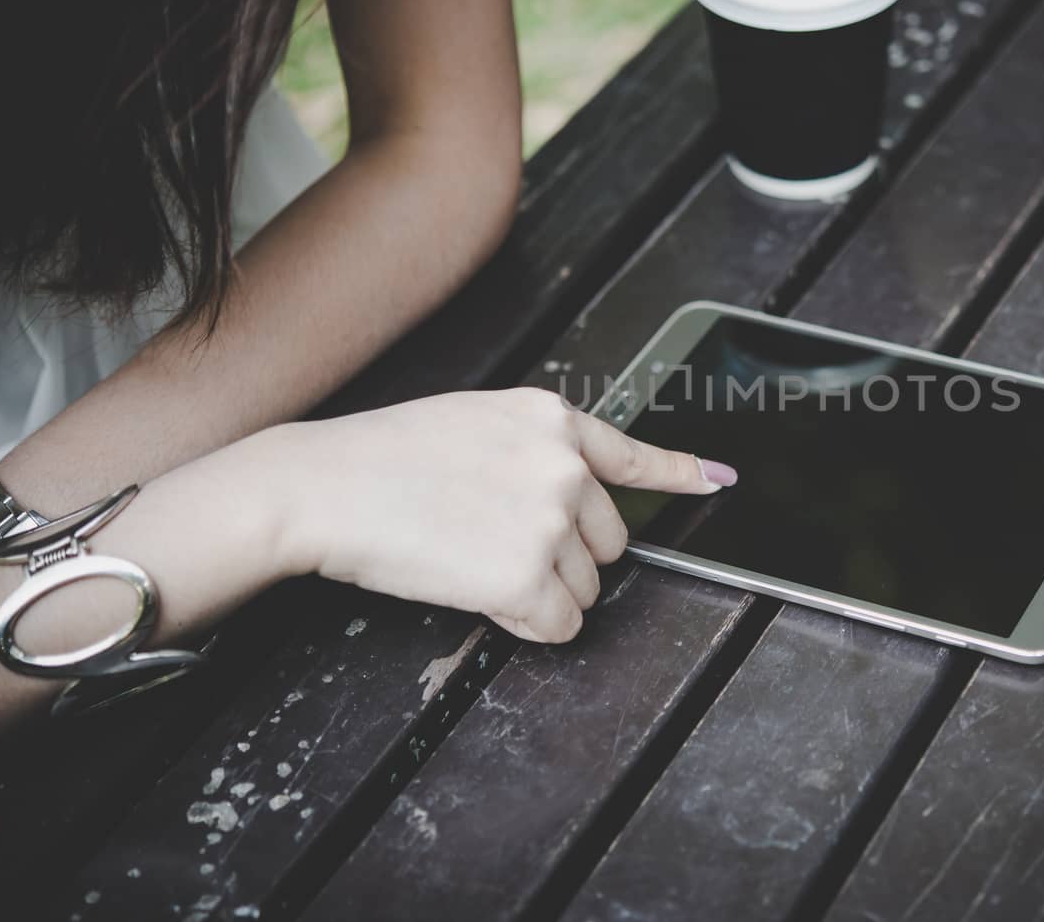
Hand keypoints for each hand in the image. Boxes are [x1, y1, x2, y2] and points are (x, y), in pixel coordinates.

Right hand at [271, 387, 735, 642]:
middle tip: (494, 543)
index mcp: (552, 419)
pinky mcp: (527, 574)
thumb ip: (535, 451)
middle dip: (566, 557)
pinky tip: (477, 592)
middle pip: (611, 542)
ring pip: (586, 588)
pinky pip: (560, 624)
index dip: (681, 473)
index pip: (634, 454)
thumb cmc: (381, 459)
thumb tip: (580, 494)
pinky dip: (527, 624)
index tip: (720, 481)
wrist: (323, 487)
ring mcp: (550, 519)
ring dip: (541, 592)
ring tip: (471, 558)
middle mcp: (565, 464)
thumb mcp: (474, 424)